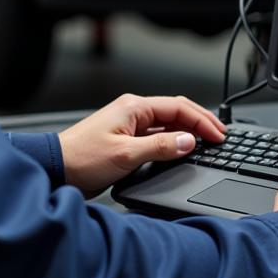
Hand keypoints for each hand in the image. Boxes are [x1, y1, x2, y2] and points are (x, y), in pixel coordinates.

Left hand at [58, 93, 225, 196]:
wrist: (57, 169)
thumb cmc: (82, 158)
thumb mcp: (125, 154)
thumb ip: (159, 147)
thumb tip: (188, 141)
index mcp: (134, 108)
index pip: (178, 108)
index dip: (202, 120)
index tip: (219, 135)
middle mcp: (133, 113)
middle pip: (176, 111)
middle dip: (200, 121)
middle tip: (221, 135)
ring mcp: (130, 126)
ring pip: (168, 124)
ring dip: (188, 131)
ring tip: (208, 142)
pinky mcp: (126, 140)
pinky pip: (157, 136)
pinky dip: (174, 141)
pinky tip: (182, 150)